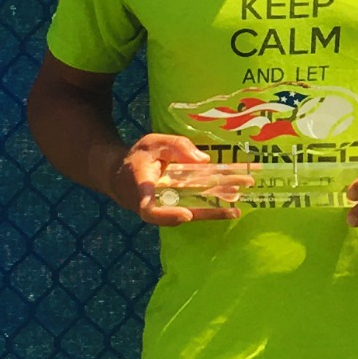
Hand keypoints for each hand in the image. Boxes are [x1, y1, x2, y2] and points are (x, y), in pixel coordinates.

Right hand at [110, 134, 243, 226]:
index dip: (167, 215)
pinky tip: (232, 201)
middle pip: (181, 214)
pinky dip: (212, 206)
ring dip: (215, 211)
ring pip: (191, 213)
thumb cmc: (137, 158)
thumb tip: (204, 160)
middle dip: (209, 213)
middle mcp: (155, 206)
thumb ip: (176, 147)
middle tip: (233, 210)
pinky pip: (193, 208)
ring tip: (237, 209)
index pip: (150, 209)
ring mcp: (165, 210)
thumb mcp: (153, 143)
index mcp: (142, 189)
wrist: (119, 175)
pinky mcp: (174, 209)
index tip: (186, 215)